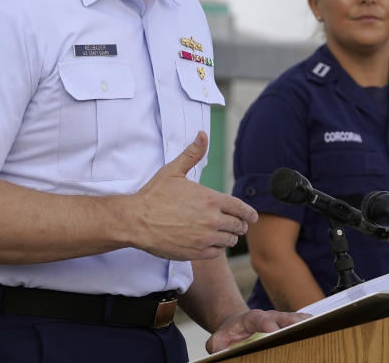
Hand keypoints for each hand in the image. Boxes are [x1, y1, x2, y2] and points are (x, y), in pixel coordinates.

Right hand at [129, 132, 257, 260]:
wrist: (136, 221)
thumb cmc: (154, 195)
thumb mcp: (174, 170)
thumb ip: (192, 153)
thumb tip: (202, 135)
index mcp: (211, 199)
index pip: (241, 208)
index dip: (249, 213)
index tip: (253, 217)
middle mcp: (212, 220)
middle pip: (238, 226)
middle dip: (239, 225)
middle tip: (238, 225)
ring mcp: (205, 238)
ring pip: (229, 241)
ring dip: (229, 237)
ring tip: (224, 234)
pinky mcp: (196, 252)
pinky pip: (216, 252)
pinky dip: (217, 248)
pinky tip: (211, 243)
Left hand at [205, 308, 309, 352]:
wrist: (237, 325)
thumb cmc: (229, 334)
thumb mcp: (219, 339)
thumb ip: (217, 344)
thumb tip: (218, 350)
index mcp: (251, 319)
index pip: (260, 319)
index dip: (267, 324)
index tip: (274, 330)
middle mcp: (268, 316)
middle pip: (281, 317)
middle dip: (291, 321)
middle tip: (301, 326)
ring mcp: (279, 319)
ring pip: (293, 319)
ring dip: (303, 322)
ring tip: (314, 325)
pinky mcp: (286, 325)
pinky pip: (298, 323)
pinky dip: (307, 325)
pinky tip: (318, 327)